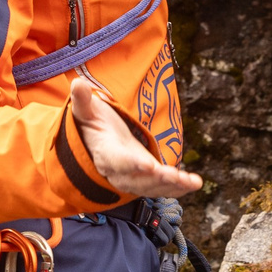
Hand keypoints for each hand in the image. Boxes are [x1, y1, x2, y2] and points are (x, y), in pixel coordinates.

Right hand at [70, 78, 201, 199]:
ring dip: (172, 186)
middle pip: (138, 180)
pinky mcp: (146, 180)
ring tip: (191, 182)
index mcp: (105, 154)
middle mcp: (119, 172)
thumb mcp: (86, 111)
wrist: (93, 143)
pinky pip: (162, 188)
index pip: (117, 161)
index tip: (148, 164)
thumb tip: (76, 83)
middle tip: (175, 176)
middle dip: (157, 179)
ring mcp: (133, 178)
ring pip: (152, 187)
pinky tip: (195, 184)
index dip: (131, 164)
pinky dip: (179, 188)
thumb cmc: (92, 124)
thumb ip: (83, 101)